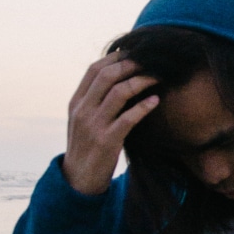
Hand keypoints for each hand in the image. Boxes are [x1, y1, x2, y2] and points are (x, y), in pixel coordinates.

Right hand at [62, 52, 159, 195]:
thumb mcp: (83, 122)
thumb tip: (117, 80)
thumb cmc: (86, 148)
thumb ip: (94, 102)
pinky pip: (128, 118)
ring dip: (141, 81)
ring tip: (158, 76)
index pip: (94, 70)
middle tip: (151, 61)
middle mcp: (82, 110)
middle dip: (132, 64)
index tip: (135, 53)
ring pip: (119, 92)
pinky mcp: (106, 142)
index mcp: (76, 103)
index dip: (116, 57)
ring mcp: (94, 125)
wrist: (78, 181)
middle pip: (107, 75)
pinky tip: (155, 101)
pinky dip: (143, 107)